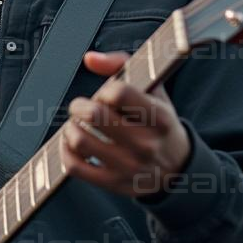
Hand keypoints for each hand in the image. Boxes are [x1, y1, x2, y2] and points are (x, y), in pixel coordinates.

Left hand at [61, 50, 191, 198]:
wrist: (177, 166)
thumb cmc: (158, 122)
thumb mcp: (153, 90)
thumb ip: (122, 65)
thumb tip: (89, 58)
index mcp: (159, 117)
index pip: (119, 93)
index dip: (105, 90)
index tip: (106, 95)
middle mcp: (146, 144)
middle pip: (95, 115)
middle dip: (79, 106)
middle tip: (82, 107)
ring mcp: (130, 167)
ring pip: (80, 141)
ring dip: (70, 127)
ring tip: (77, 124)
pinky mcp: (114, 184)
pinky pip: (75, 167)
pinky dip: (65, 151)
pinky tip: (71, 143)